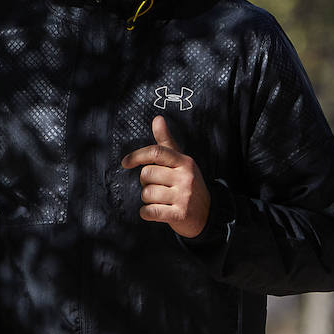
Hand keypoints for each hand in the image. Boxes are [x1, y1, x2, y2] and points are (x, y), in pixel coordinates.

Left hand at [120, 115, 209, 238]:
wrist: (207, 214)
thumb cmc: (187, 184)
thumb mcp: (181, 162)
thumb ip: (166, 142)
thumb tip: (157, 119)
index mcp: (184, 162)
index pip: (156, 152)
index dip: (137, 156)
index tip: (125, 163)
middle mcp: (185, 178)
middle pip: (147, 174)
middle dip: (145, 182)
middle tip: (155, 186)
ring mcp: (184, 197)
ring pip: (147, 194)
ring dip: (147, 199)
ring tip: (159, 200)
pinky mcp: (179, 214)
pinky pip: (150, 211)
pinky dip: (147, 213)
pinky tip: (154, 211)